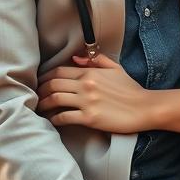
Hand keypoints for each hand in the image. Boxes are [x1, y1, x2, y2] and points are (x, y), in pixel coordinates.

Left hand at [37, 54, 153, 133]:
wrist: (144, 108)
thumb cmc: (130, 89)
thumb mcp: (115, 68)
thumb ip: (95, 60)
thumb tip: (75, 58)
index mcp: (90, 72)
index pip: (59, 71)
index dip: (45, 77)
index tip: (40, 84)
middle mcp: (86, 85)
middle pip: (53, 84)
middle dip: (40, 90)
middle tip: (35, 97)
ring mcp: (87, 102)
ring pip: (55, 99)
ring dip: (43, 104)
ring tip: (39, 108)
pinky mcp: (90, 118)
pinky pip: (65, 117)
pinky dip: (54, 119)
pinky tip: (51, 120)